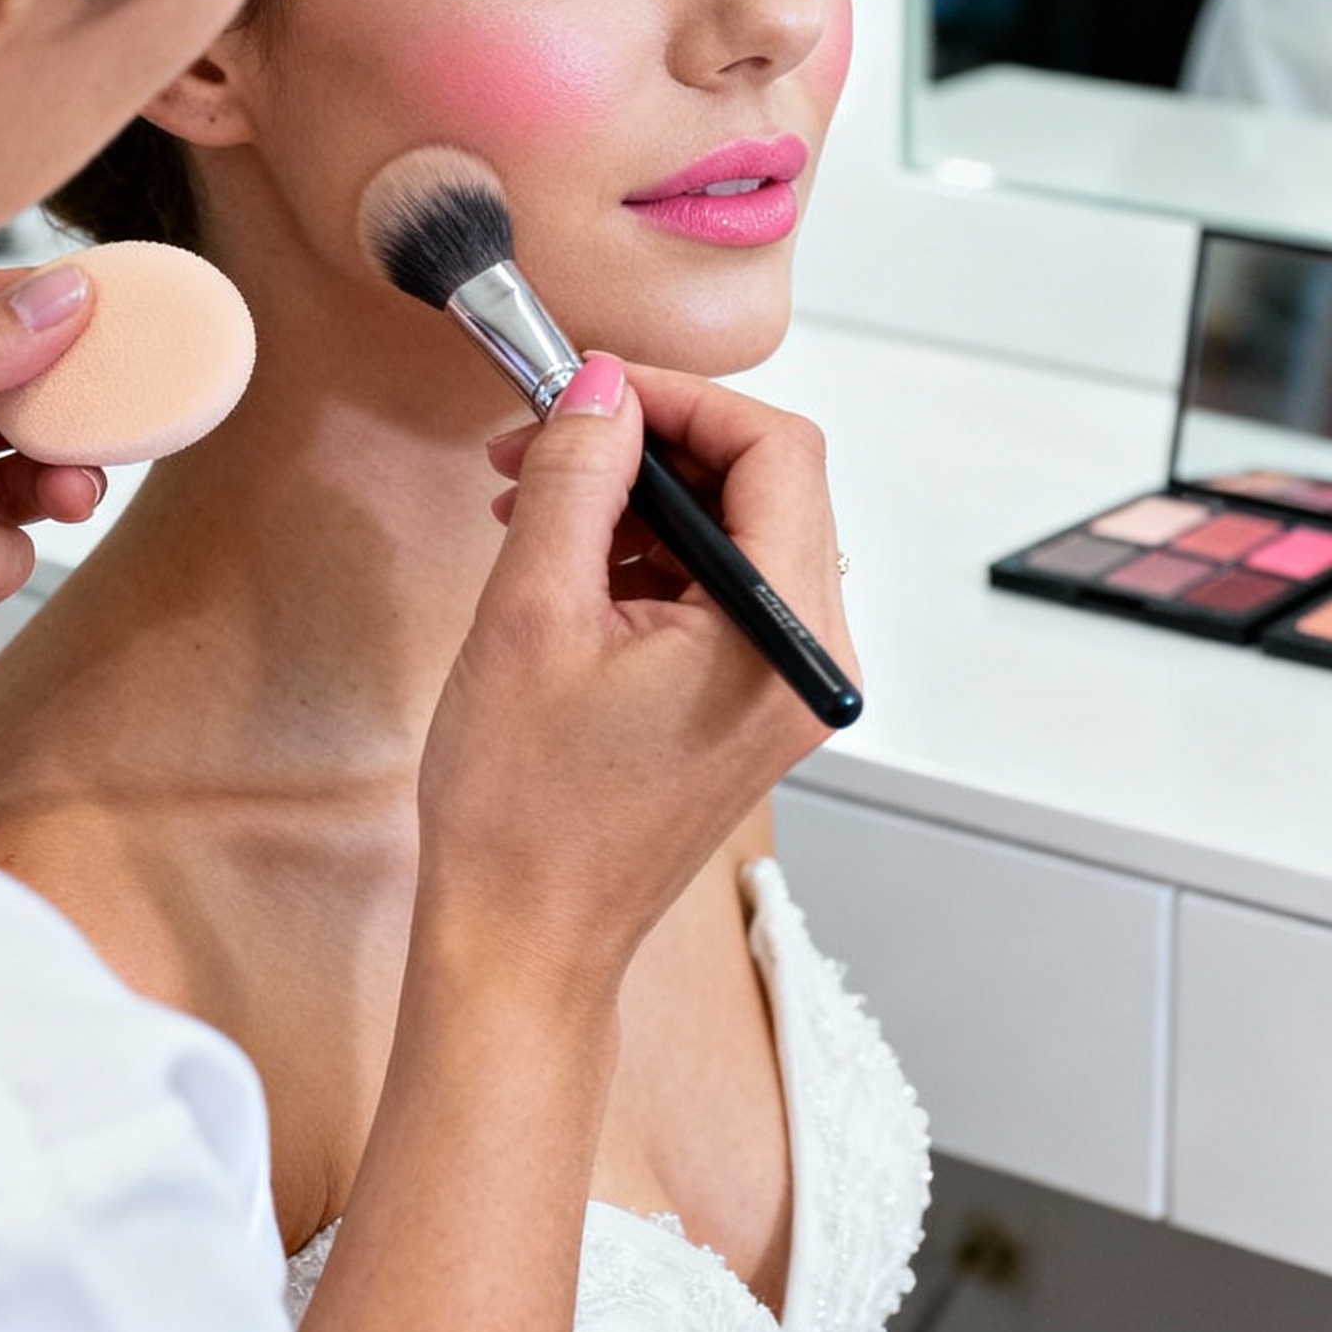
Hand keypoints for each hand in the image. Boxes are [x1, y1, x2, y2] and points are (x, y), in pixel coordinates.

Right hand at [416, 353, 850, 1004]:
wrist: (521, 945)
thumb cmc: (524, 813)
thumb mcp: (534, 613)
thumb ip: (578, 478)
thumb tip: (601, 387)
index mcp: (783, 637)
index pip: (776, 450)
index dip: (679, 398)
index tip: (590, 387)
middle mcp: (809, 658)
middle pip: (763, 483)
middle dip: (649, 444)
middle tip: (545, 437)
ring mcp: (784, 683)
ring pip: (734, 529)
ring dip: (637, 497)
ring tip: (532, 501)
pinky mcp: (748, 700)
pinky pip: (716, 586)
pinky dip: (643, 553)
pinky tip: (563, 559)